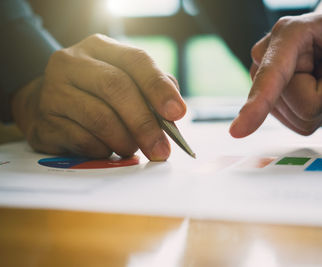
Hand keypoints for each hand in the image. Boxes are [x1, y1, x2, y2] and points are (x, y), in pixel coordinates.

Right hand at [12, 34, 185, 160]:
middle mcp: (72, 62)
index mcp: (99, 48)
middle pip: (116, 87)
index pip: (135, 60)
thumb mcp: (124, 81)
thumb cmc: (96, 94)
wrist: (46, 105)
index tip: (177, 113)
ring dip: (124, 140)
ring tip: (132, 149)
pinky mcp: (44, 121)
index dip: (158, 87)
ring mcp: (53, 91)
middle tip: (160, 149)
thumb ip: (151, 91)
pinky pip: (83, 140)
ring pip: (99, 118)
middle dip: (144, 123)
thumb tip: (173, 114)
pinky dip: (103, 150)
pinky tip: (107, 150)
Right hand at [230, 11, 321, 136]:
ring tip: (321, 75)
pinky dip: (312, 110)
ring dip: (319, 103)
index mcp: (289, 35)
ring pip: (299, 118)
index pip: (271, 76)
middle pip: (302, 106)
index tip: (238, 131)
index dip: (257, 104)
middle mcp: (266, 57)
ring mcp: (262, 80)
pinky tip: (311, 86)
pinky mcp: (269, 99)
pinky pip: (297, 123)